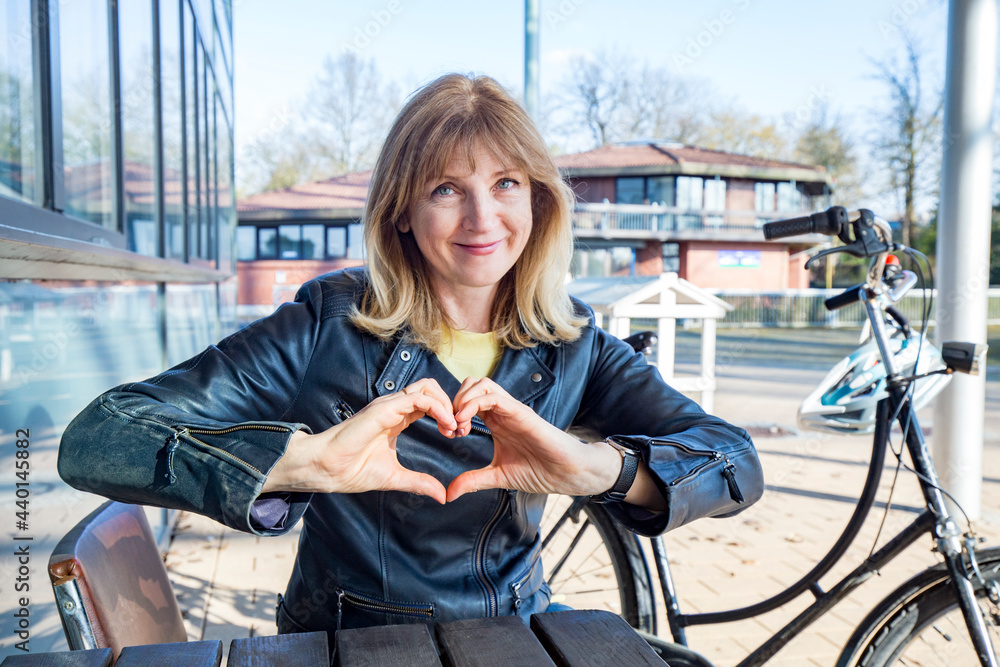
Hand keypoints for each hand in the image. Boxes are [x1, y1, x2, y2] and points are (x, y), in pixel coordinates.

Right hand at [262, 379, 456, 503]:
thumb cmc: (351, 470)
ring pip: (427, 388)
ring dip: (447, 404)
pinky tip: (446, 425)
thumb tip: (441, 495)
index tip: (456, 435)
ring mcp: (389, 405)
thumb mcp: (395, 477)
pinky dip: (438, 408)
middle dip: (451, 405)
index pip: (429, 403)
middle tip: (460, 429)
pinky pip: (419, 398)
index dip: (447, 415)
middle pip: (431, 389)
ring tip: (454, 427)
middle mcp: (394, 407)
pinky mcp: (385, 409)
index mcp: (396, 419)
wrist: (327, 469)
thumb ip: (419, 483)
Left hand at [446, 378, 620, 501]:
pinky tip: (466, 424)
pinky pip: (493, 397)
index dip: (453, 413)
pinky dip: (473, 405)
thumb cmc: (539, 471)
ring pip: (481, 384)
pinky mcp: (521, 413)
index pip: (468, 400)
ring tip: (458, 424)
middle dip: (454, 401)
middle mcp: (503, 411)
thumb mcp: (498, 476)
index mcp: (496, 421)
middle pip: (472, 384)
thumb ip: (473, 481)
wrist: (567, 473)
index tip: (449, 435)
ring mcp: (512, 409)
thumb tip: (450, 493)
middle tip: (451, 426)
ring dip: (463, 400)